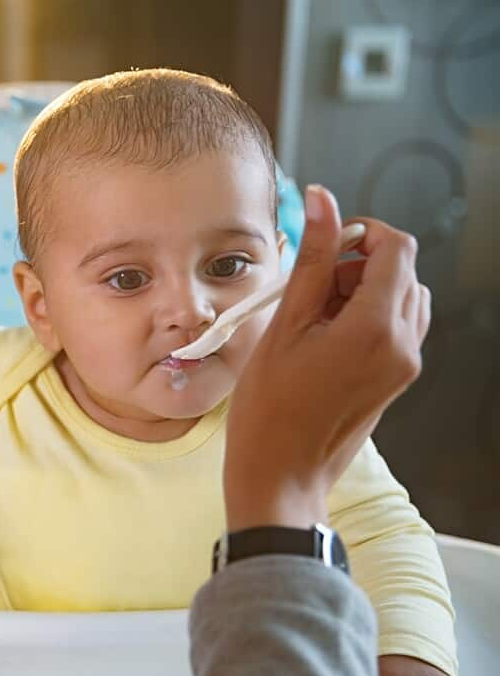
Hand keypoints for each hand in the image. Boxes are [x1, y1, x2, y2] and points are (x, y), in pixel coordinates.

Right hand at [224, 185, 430, 530]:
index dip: (361, 233)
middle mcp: (403, 344)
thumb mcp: (284, 325)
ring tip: (313, 318)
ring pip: (402, 298)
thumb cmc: (269, 408)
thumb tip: (324, 200)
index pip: (396, 248)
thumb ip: (312, 260)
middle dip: (358, 265)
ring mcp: (404, 365)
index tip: (325, 244)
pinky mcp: (396, 379)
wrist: (280, 475)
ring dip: (362, 292)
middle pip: (401, 272)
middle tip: (309, 289)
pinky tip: (324, 339)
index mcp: (376, 327)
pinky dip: (367, 318)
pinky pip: (396, 328)